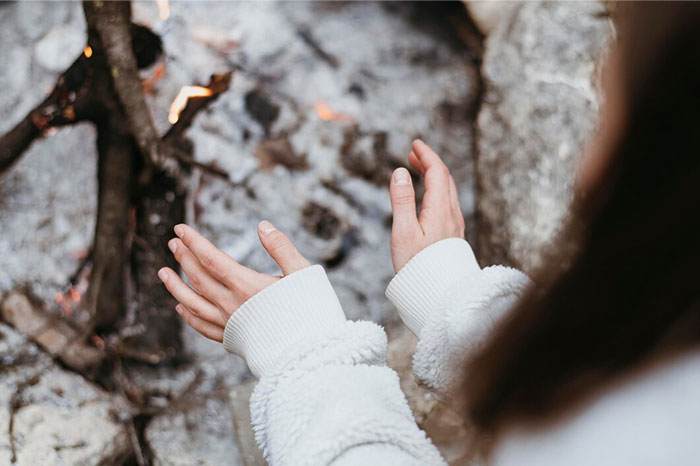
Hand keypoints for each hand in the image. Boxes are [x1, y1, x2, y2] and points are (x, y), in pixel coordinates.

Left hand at [158, 221, 310, 341]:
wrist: (311, 354)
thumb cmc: (311, 311)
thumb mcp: (303, 272)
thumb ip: (281, 247)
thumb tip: (262, 225)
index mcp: (247, 285)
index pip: (211, 258)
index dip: (194, 241)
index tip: (180, 228)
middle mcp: (232, 305)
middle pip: (199, 277)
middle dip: (184, 257)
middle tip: (173, 242)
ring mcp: (230, 324)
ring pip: (193, 303)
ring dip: (176, 286)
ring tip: (163, 272)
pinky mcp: (233, 340)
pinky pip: (202, 327)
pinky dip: (188, 316)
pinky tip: (180, 308)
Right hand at [389, 139, 464, 271]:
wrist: (438, 293)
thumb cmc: (417, 266)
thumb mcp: (403, 232)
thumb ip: (401, 200)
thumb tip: (400, 172)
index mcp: (440, 210)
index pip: (437, 172)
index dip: (427, 155)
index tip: (415, 144)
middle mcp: (452, 214)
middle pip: (445, 178)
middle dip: (429, 162)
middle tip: (412, 154)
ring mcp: (454, 225)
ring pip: (448, 190)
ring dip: (434, 175)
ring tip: (417, 170)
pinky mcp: (453, 235)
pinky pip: (448, 202)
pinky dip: (437, 189)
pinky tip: (426, 196)